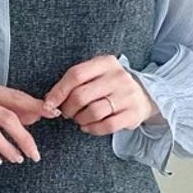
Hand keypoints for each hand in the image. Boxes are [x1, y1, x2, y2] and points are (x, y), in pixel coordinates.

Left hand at [42, 54, 164, 135]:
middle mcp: (118, 76)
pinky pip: (106, 126)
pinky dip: (92, 129)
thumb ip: (74, 83)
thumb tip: (49, 100)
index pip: (76, 75)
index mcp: (105, 63)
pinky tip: (88, 126)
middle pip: (81, 95)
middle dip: (68, 109)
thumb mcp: (95, 76)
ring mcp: (128, 95)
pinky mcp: (133, 113)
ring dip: (80, 119)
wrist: (143, 96)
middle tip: (67, 113)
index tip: (49, 104)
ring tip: (79, 119)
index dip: (59, 91)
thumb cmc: (110, 87)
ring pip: (93, 112)